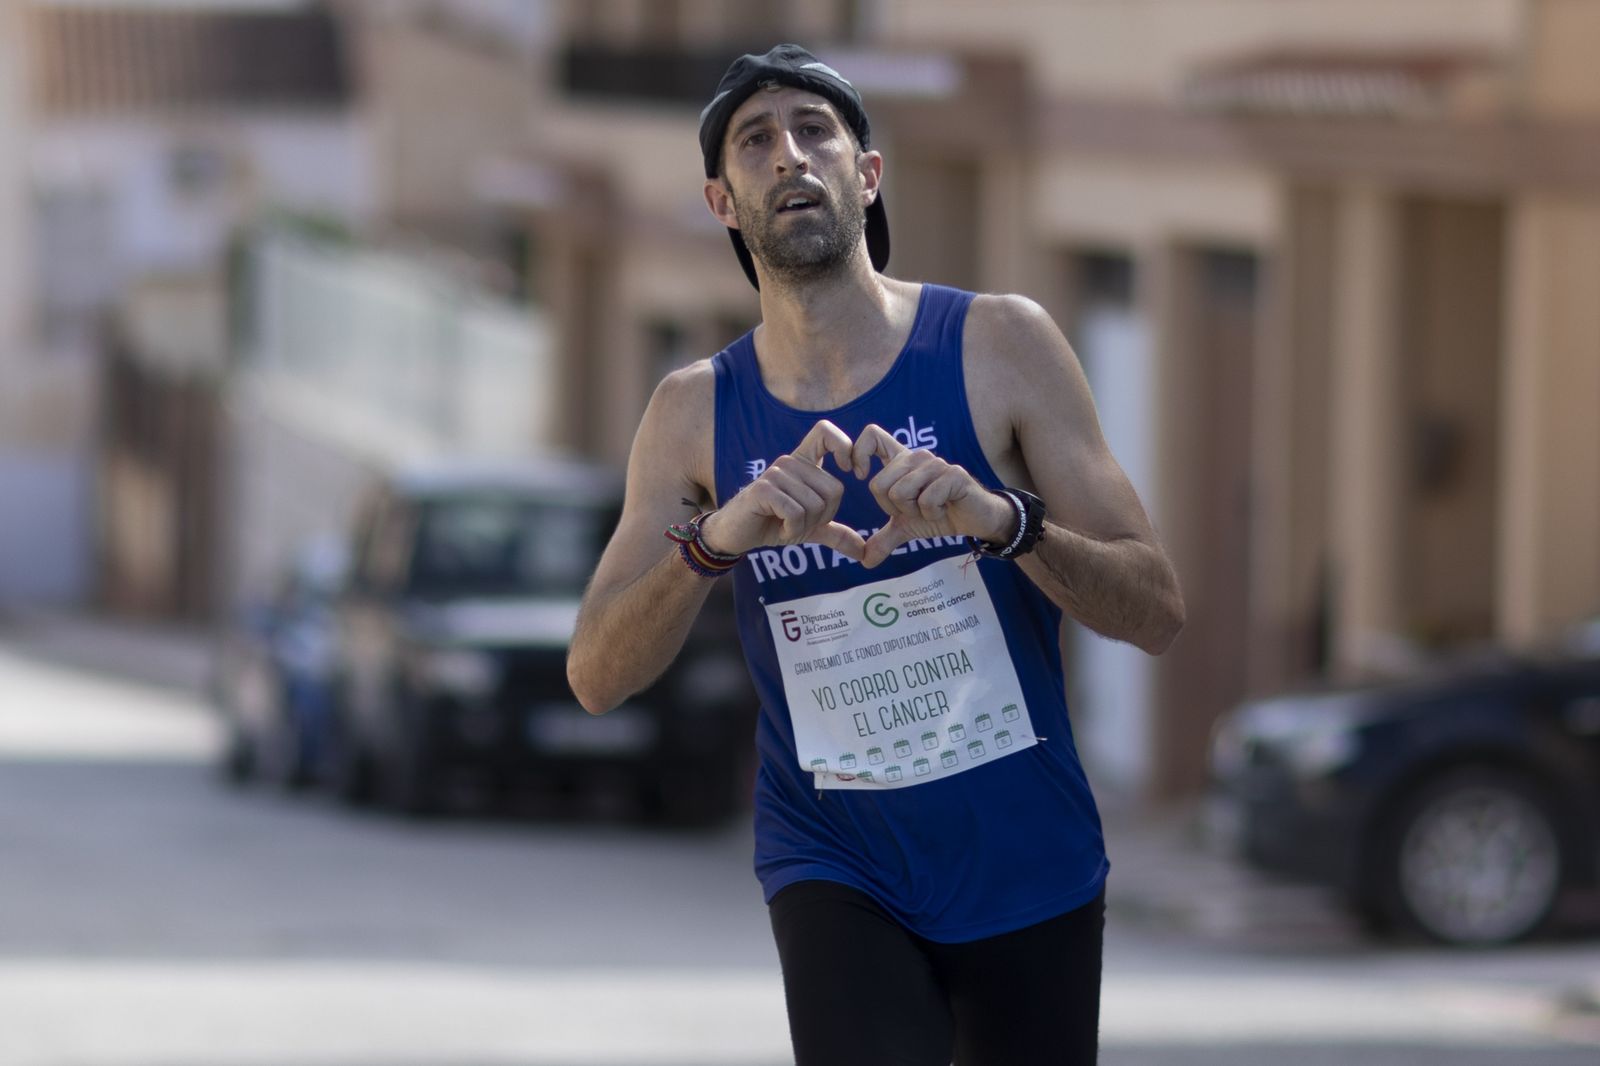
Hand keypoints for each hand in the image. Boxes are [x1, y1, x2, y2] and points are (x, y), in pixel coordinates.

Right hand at [700, 420, 866, 559]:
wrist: (735, 535)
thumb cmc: (772, 524)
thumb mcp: (808, 528)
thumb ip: (835, 533)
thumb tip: (863, 550)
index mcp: (802, 463)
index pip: (826, 432)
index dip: (845, 447)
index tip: (853, 471)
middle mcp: (789, 462)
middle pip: (834, 489)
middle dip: (823, 517)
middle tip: (799, 521)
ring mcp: (775, 474)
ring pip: (815, 505)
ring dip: (804, 526)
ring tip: (784, 524)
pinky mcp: (763, 490)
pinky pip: (795, 512)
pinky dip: (792, 530)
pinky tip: (779, 529)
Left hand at [850, 424, 1013, 567]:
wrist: (975, 521)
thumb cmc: (940, 514)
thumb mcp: (906, 527)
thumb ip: (884, 539)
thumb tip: (865, 561)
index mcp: (901, 461)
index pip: (872, 436)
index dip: (858, 453)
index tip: (857, 474)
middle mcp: (916, 456)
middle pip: (878, 485)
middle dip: (894, 509)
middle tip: (916, 509)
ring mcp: (935, 464)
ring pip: (900, 493)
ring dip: (915, 512)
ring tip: (932, 508)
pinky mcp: (953, 475)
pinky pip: (925, 500)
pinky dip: (932, 515)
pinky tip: (945, 510)